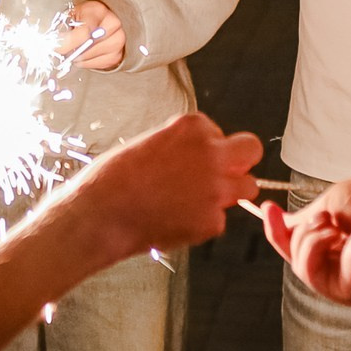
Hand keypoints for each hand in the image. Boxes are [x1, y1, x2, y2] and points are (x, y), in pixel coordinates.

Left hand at [59, 0, 124, 70]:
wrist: (103, 19)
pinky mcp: (117, 55)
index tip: (57, 48)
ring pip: (90, 58)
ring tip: (75, 48)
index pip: (83, 32)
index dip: (67, 43)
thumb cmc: (85, 16)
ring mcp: (117, 41)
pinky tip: (84, 54)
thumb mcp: (72, 14)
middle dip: (72, 50)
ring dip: (78, 57)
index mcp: (98, 11)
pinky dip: (86, 62)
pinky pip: (96, 66)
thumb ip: (63, 27)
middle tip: (65, 48)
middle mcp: (112, 25)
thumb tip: (54, 44)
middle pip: (87, 47)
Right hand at [74, 112, 262, 257]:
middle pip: (250, 152)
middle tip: (220, 176)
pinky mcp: (212, 221)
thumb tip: (199, 158)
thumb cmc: (114, 178)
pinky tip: (174, 221)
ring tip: (192, 203)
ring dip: (226, 194)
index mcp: (193, 127)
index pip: (220, 134)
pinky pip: (219, 220)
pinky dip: (201, 223)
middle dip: (238, 163)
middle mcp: (211, 153)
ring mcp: (215, 188)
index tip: (188, 161)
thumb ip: (182, 147)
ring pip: (246, 188)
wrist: (99, 215)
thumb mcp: (151, 143)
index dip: (207, 150)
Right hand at [260, 177, 350, 304]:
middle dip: (280, 233)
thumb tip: (282, 222)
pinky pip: (307, 272)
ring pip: (297, 262)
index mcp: (343, 244)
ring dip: (306, 235)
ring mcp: (342, 280)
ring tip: (330, 220)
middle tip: (271, 210)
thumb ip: (306, 219)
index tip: (266, 207)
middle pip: (294, 255)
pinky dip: (313, 248)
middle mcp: (342, 264)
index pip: (302, 242)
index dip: (280, 228)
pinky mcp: (342, 292)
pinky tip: (333, 234)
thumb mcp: (330, 203)